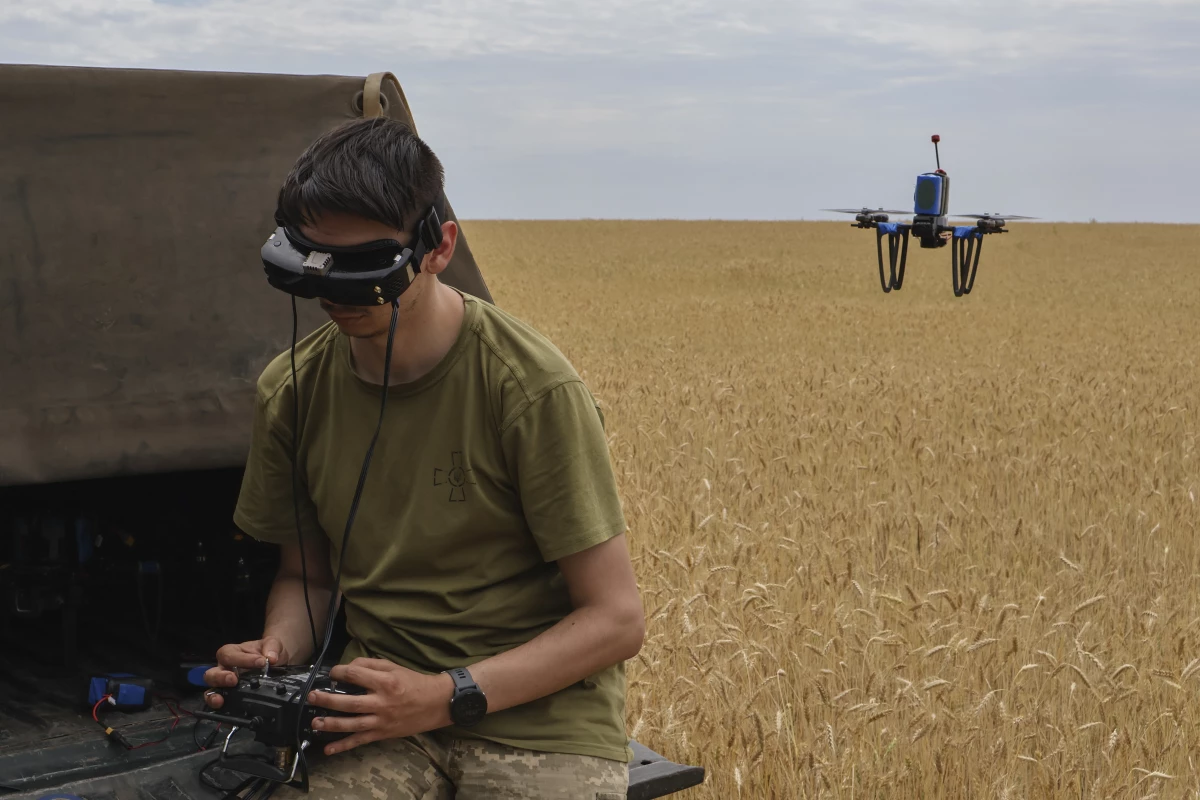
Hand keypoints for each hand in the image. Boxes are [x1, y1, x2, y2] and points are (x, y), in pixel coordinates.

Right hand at [202, 637, 290, 708]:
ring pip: (211, 691)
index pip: (229, 655)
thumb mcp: (272, 644)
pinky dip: (222, 710)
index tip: (260, 662)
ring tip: (221, 700)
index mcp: (232, 653)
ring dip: (214, 696)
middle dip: (220, 678)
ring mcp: (226, 685)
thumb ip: (272, 646)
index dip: (242, 659)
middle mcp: (225, 669)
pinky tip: (227, 713)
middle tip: (233, 680)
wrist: (277, 662)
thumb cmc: (268, 651)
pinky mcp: (231, 698)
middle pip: (212, 674)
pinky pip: (222, 706)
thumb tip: (271, 658)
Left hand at [306, 658, 453, 754]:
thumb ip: (371, 665)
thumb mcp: (394, 667)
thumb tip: (349, 668)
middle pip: (349, 702)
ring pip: (351, 724)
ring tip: (314, 722)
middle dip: (327, 700)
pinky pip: (360, 740)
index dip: (340, 672)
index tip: (332, 673)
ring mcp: (382, 720)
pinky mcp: (383, 733)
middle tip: (312, 697)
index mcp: (386, 682)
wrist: (436, 703)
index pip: (356, 675)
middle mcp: (382, 702)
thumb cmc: (414, 682)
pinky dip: (343, 746)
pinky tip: (328, 749)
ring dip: (330, 724)